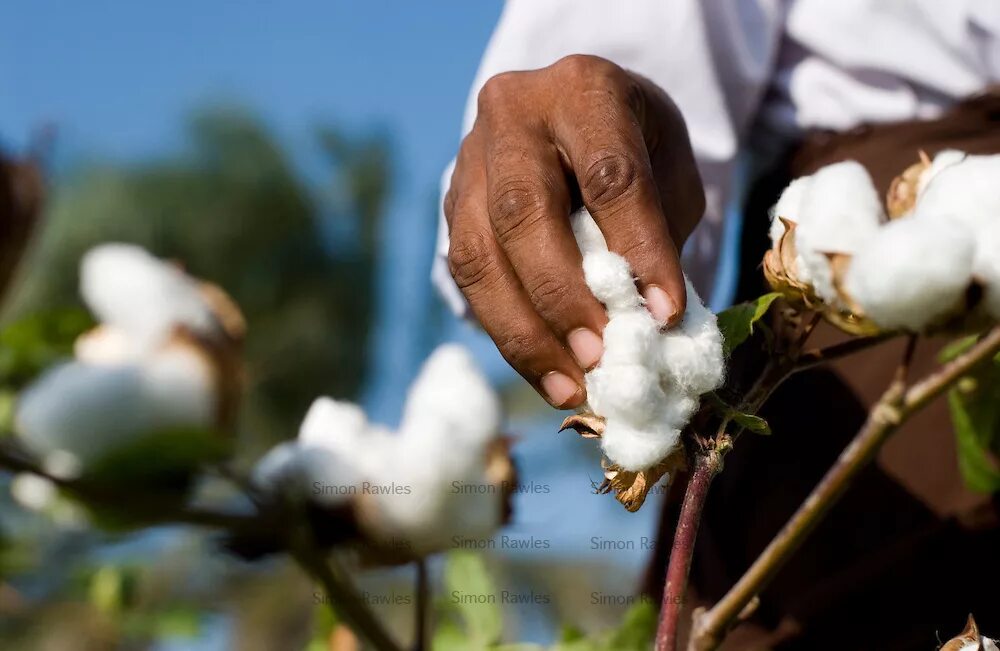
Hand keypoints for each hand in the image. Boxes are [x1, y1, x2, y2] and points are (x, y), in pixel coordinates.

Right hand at [444, 55, 704, 407]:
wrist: (570, 120)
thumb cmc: (633, 148)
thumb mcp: (666, 170)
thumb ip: (659, 233)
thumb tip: (650, 326)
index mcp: (581, 90)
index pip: (609, 174)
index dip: (638, 248)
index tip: (666, 315)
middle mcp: (512, 117)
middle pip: (523, 211)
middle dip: (562, 295)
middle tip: (598, 356)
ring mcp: (469, 163)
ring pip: (479, 254)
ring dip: (525, 332)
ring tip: (571, 387)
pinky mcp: (451, 208)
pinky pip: (468, 280)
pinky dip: (509, 334)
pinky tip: (546, 374)